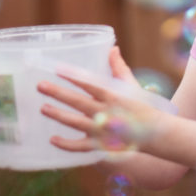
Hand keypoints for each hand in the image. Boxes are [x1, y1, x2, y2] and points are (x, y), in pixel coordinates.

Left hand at [37, 49, 162, 154]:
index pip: (90, 84)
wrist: (155, 134)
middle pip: (78, 102)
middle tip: (40, 86)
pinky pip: (80, 147)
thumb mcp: (131, 85)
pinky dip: (66, 145)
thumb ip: (118, 68)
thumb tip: (112, 48)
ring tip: (42, 107)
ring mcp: (102, 131)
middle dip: (58, 94)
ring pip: (76, 123)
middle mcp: (107, 113)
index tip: (57, 69)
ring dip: (58, 115)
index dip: (74, 76)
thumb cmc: (142, 106)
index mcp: (114, 96)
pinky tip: (52, 139)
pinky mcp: (101, 146)